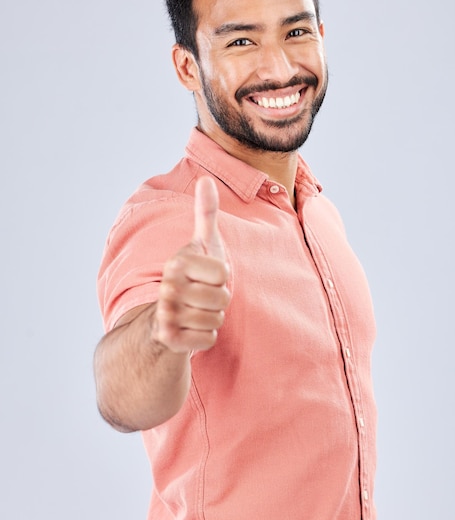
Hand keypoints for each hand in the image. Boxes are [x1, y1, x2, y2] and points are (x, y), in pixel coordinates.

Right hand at [153, 177, 229, 352]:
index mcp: (177, 262)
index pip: (223, 273)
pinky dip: (205, 337)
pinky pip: (209, 339)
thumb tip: (207, 179)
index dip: (221, 277)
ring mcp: (166, 313)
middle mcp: (167, 287)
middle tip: (202, 296)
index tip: (206, 276)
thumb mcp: (203, 244)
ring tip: (196, 311)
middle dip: (219, 300)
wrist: (167, 315)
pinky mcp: (168, 338)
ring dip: (212, 318)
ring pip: (216, 320)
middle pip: (223, 298)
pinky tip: (191, 328)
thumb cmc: (194, 276)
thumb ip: (206, 213)